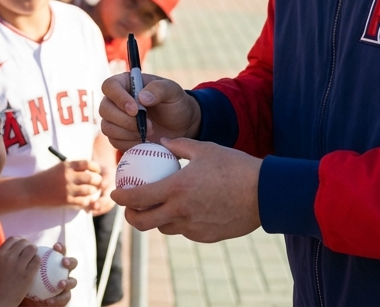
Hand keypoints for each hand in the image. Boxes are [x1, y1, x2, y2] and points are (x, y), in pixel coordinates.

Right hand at [0, 236, 36, 306]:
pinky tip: (36, 265)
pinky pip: (37, 261)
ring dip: (34, 251)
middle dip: (28, 245)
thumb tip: (16, 249)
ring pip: (32, 249)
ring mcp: (19, 266)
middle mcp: (9, 258)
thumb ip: (5, 257)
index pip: (13, 239)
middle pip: (24, 242)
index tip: (22, 244)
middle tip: (30, 251)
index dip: (20, 240)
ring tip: (34, 257)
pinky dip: (37, 261)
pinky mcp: (27, 275)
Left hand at [28, 242, 77, 305]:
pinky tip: (49, 301)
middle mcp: (63, 272)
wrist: (28, 300)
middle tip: (64, 262)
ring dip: (68, 282)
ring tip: (60, 284)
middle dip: (70, 261)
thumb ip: (26, 263)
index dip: (60, 248)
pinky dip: (58, 299)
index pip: (60, 252)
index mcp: (55, 262)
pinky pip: (65, 298)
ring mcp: (66, 285)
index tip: (55, 246)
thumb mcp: (24, 272)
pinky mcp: (64, 297)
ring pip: (73, 281)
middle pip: (72, 264)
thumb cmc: (26, 283)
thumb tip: (21, 251)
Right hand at [49, 160, 103, 209]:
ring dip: (93, 191)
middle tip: (98, 183)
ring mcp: (67, 188)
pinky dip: (87, 201)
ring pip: (89, 190)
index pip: (87, 163)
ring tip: (92, 191)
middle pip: (91, 177)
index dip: (95, 167)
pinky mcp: (66, 200)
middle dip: (97, 180)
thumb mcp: (58, 168)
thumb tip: (88, 170)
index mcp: (66, 166)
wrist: (31, 190)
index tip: (97, 171)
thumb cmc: (44, 178)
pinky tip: (85, 200)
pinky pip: (83, 201)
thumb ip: (71, 168)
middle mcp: (68, 176)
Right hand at [99, 72, 201, 150]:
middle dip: (125, 120)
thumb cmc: (175, 103)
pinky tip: (145, 140)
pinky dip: (130, 143)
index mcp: (126, 83)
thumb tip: (141, 97)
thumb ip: (159, 89)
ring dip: (128, 133)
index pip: (109, 86)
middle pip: (104, 109)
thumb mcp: (173, 92)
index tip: (135, 110)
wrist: (181, 125)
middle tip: (149, 125)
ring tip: (149, 132)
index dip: (118, 98)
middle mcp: (116, 100)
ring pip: (107, 127)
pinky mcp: (118, 136)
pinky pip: (114, 141)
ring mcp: (115, 119)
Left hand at [111, 137, 261, 243]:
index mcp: (176, 188)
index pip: (137, 198)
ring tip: (158, 206)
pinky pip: (184, 231)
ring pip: (164, 227)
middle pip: (143, 223)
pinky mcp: (205, 236)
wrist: (264, 193)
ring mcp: (193, 227)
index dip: (121, 197)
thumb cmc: (234, 166)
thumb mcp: (205, 149)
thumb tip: (163, 142)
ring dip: (156, 219)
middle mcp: (181, 211)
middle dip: (131, 217)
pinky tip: (186, 210)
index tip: (115, 192)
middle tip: (131, 207)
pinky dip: (179, 221)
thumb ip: (179, 145)